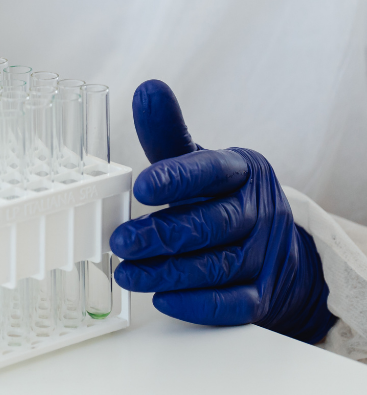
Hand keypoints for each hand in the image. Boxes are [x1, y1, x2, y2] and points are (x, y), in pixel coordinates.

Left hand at [110, 80, 335, 342]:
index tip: (141, 186)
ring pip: (216, 266)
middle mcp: (258, 212)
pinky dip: (196, 305)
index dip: (176, 179)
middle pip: (210, 224)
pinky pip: (231, 304)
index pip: (210, 171)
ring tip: (128, 273)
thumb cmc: (221, 196)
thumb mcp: (197, 160)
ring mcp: (263, 255)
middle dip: (161, 235)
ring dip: (168, 273)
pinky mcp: (261, 294)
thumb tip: (147, 89)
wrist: (274, 246)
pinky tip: (162, 299)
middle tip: (120, 241)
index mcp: (242, 171)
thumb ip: (167, 132)